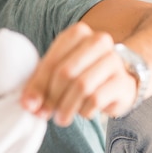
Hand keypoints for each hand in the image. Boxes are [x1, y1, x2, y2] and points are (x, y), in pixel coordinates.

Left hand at [21, 22, 138, 125]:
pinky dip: (83, 110)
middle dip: (51, 97)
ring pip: (81, 87)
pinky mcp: (122, 81)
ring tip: (60, 118)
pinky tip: (82, 112)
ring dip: (66, 107)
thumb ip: (39, 85)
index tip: (29, 104)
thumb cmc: (80, 74)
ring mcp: (114, 60)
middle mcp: (98, 41)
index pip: (52, 61)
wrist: (116, 83)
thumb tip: (29, 104)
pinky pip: (96, 99)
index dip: (38, 86)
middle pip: (65, 73)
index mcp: (77, 33)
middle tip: (44, 113)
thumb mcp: (55, 74)